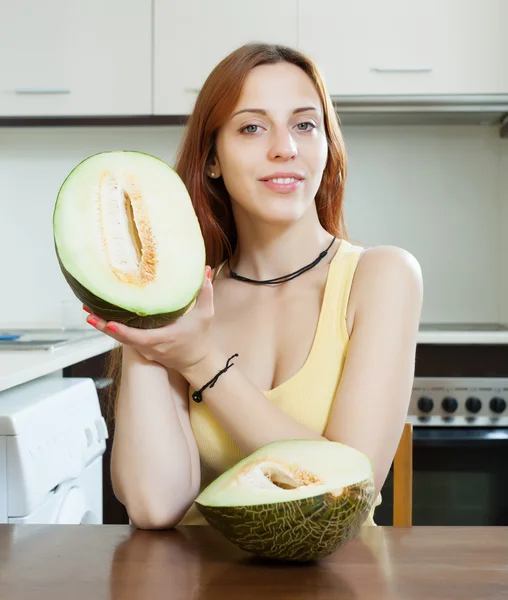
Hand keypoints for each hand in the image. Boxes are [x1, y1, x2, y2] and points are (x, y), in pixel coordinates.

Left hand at [83, 266, 214, 373]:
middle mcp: (149, 347)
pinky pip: (125, 339)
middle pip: (121, 338)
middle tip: (88, 312)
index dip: (121, 330)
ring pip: (120, 339)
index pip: (137, 337)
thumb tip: (206, 270)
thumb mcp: (205, 315)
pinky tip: (103, 318)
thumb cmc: (200, 338)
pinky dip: (113, 329)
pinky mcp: (142, 350)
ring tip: (90, 312)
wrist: (197, 362)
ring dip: (105, 326)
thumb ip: (205, 293)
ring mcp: (144, 351)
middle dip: (103, 325)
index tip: (107, 322)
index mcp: (162, 339)